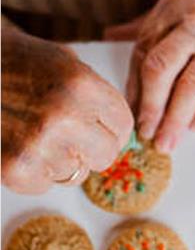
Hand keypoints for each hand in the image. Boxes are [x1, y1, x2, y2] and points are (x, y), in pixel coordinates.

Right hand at [1, 26, 132, 192]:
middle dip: (93, 150)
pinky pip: (45, 185)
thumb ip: (97, 97)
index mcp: (83, 87)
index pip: (123, 126)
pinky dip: (36, 173)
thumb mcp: (67, 64)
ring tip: (38, 136)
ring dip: (62, 161)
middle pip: (106, 155)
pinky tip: (21, 147)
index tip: (103, 131)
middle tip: (73, 138)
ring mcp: (39, 145)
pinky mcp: (15, 169)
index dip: (114, 130)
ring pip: (76, 173)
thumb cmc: (19, 65)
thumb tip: (122, 132)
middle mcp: (65, 117)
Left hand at [105, 0, 194, 151]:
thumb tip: (114, 35)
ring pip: (189, 87)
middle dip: (149, 108)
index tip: (131, 107)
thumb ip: (155, 17)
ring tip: (166, 142)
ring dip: (174, 121)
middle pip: (159, 70)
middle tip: (144, 132)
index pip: (143, 49)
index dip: (134, 84)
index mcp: (177, 0)